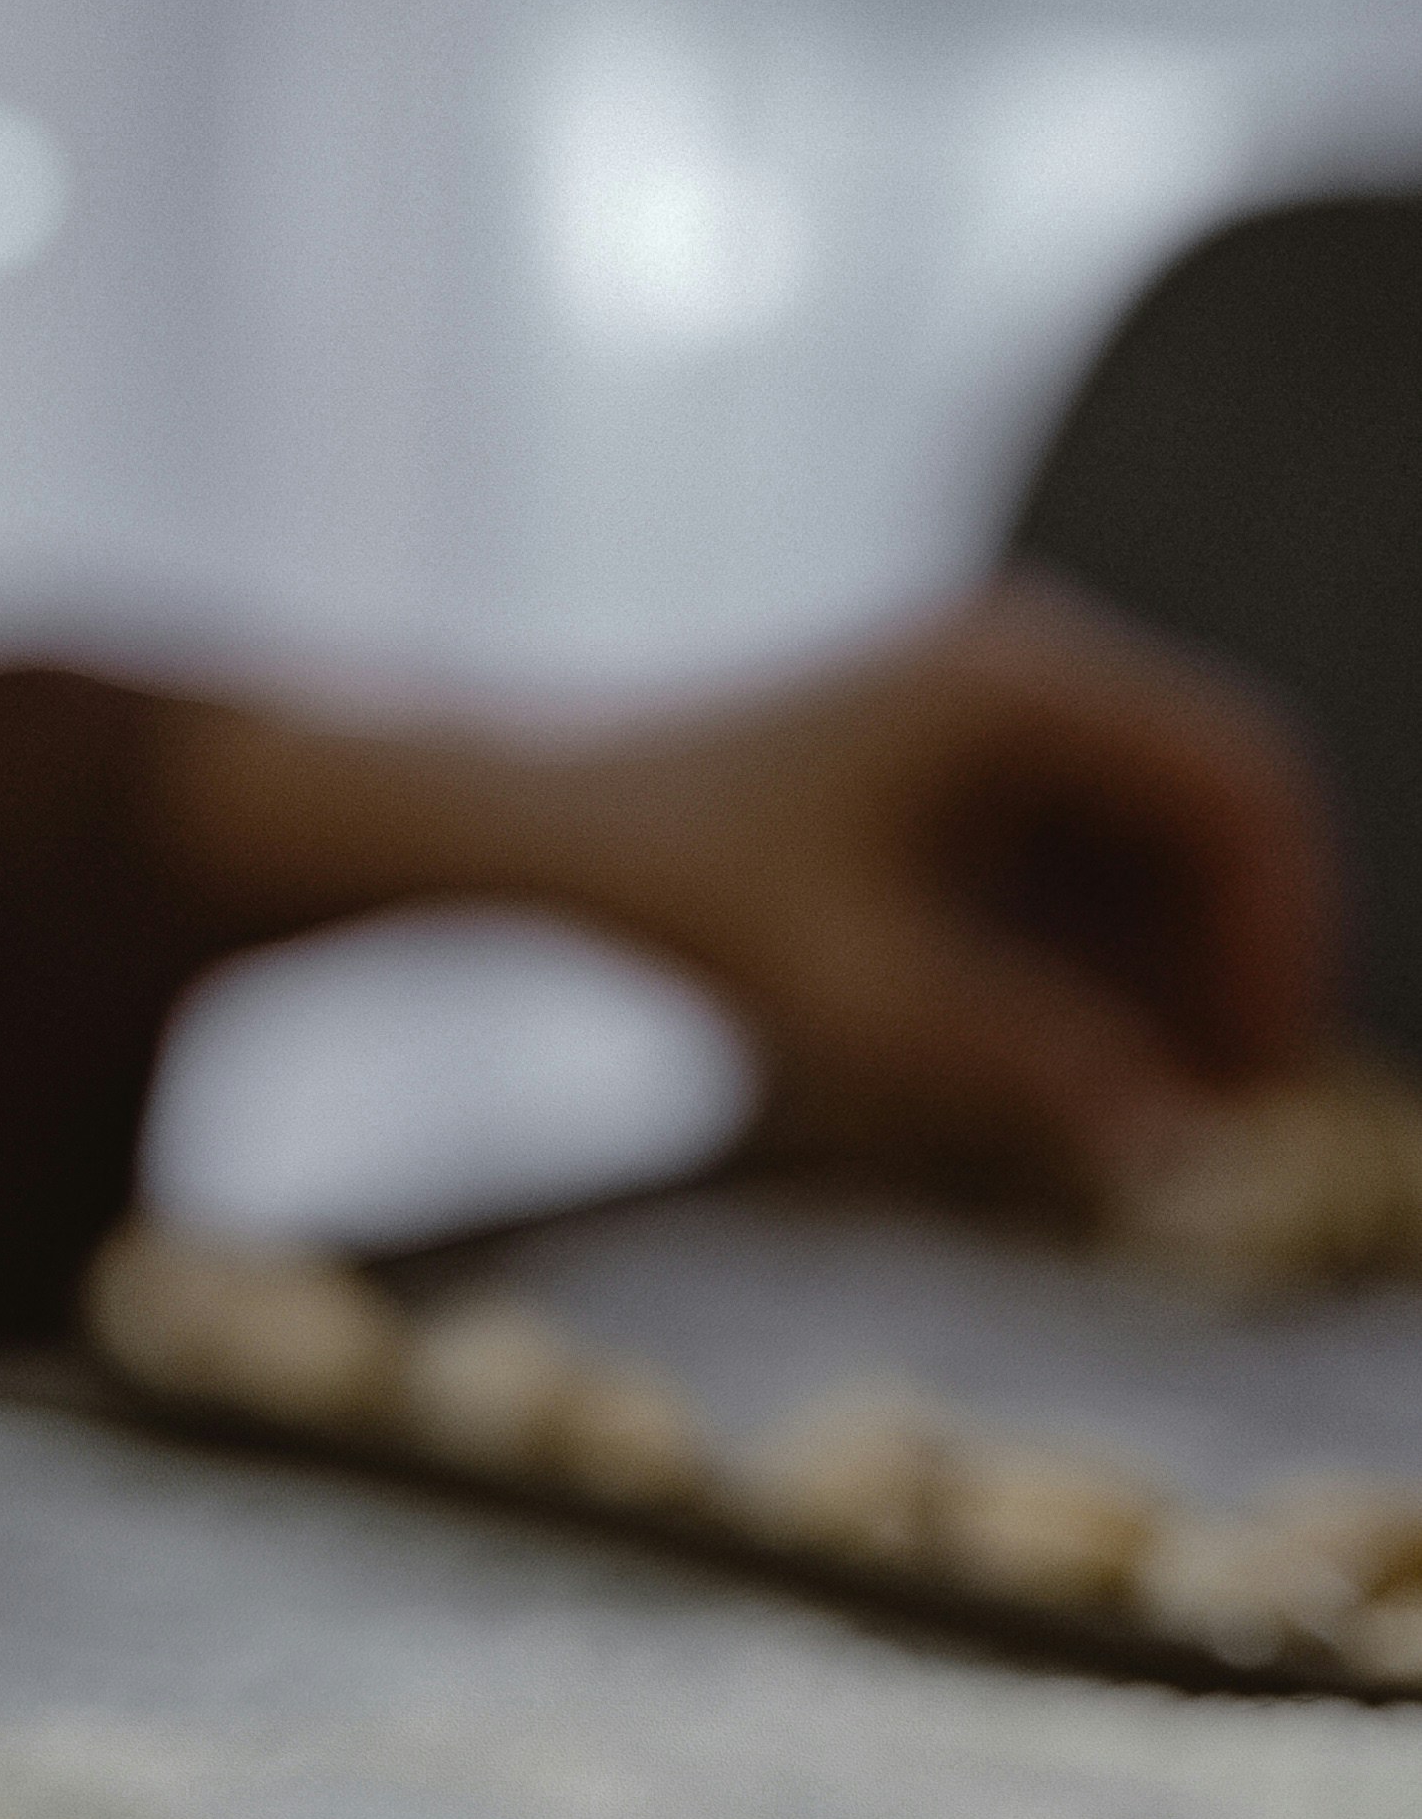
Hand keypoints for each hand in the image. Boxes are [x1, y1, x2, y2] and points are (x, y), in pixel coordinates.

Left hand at [495, 583, 1338, 1203]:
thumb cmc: (683, 893)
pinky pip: (1060, 862)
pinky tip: (1076, 1068)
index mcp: (1029, 684)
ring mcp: (983, 716)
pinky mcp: (940, 773)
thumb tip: (1167, 1145)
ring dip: (1157, 973)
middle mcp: (1025, 673)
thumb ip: (1026, 1067)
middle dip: (1223, 964)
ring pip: (1134, 847)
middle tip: (1229, 1110)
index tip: (1272, 1063)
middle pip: (1201, 814)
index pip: (1235, 785)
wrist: (542, 828)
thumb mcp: (866, 1002)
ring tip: (1157, 1111)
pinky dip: (1083, 961)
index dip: (1276, 932)